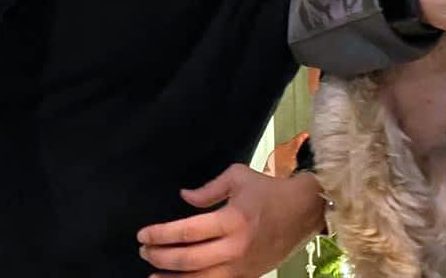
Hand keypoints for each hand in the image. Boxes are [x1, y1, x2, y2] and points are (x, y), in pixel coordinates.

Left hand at [137, 163, 324, 277]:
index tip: (143, 234)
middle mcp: (234, 247)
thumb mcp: (239, 177)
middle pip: (188, 259)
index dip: (161, 234)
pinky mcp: (245, 277)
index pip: (187, 231)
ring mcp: (240, 266)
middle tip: (144, 251)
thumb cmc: (268, 189)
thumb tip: (184, 197)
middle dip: (160, 257)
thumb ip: (209, 189)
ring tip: (152, 275)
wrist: (302, 212)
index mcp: (232, 219)